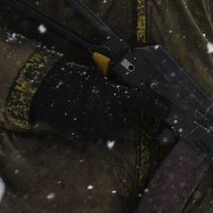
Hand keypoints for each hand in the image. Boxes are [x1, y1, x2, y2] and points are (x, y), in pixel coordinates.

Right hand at [30, 61, 162, 140]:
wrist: (45, 92)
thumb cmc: (72, 78)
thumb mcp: (98, 75)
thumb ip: (116, 83)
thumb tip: (132, 86)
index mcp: (115, 97)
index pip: (144, 102)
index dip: (158, 106)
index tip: (167, 110)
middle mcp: (110, 115)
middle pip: (130, 118)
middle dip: (130, 112)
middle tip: (124, 103)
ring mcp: (98, 129)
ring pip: (116, 128)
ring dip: (116, 120)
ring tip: (103, 108)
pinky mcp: (87, 137)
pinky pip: (101, 133)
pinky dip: (100, 127)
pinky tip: (91, 116)